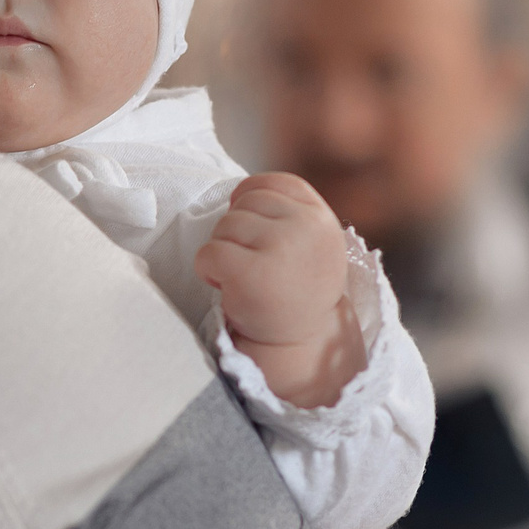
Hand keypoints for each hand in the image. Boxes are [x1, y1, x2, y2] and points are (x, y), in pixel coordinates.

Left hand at [194, 172, 363, 409]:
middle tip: (251, 264)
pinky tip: (227, 287)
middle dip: (237, 232)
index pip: (274, 183)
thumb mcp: (309, 245)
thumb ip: (289, 214)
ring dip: (223, 251)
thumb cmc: (296, 292)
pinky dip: (207, 270)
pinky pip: (209, 253)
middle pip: (245, 203)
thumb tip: (237, 193)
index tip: (252, 230)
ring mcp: (281, 248)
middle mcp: (306, 228)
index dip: (251, 199)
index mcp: (321, 218)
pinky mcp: (251, 273)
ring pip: (224, 226)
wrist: (300, 345)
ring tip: (243, 278)